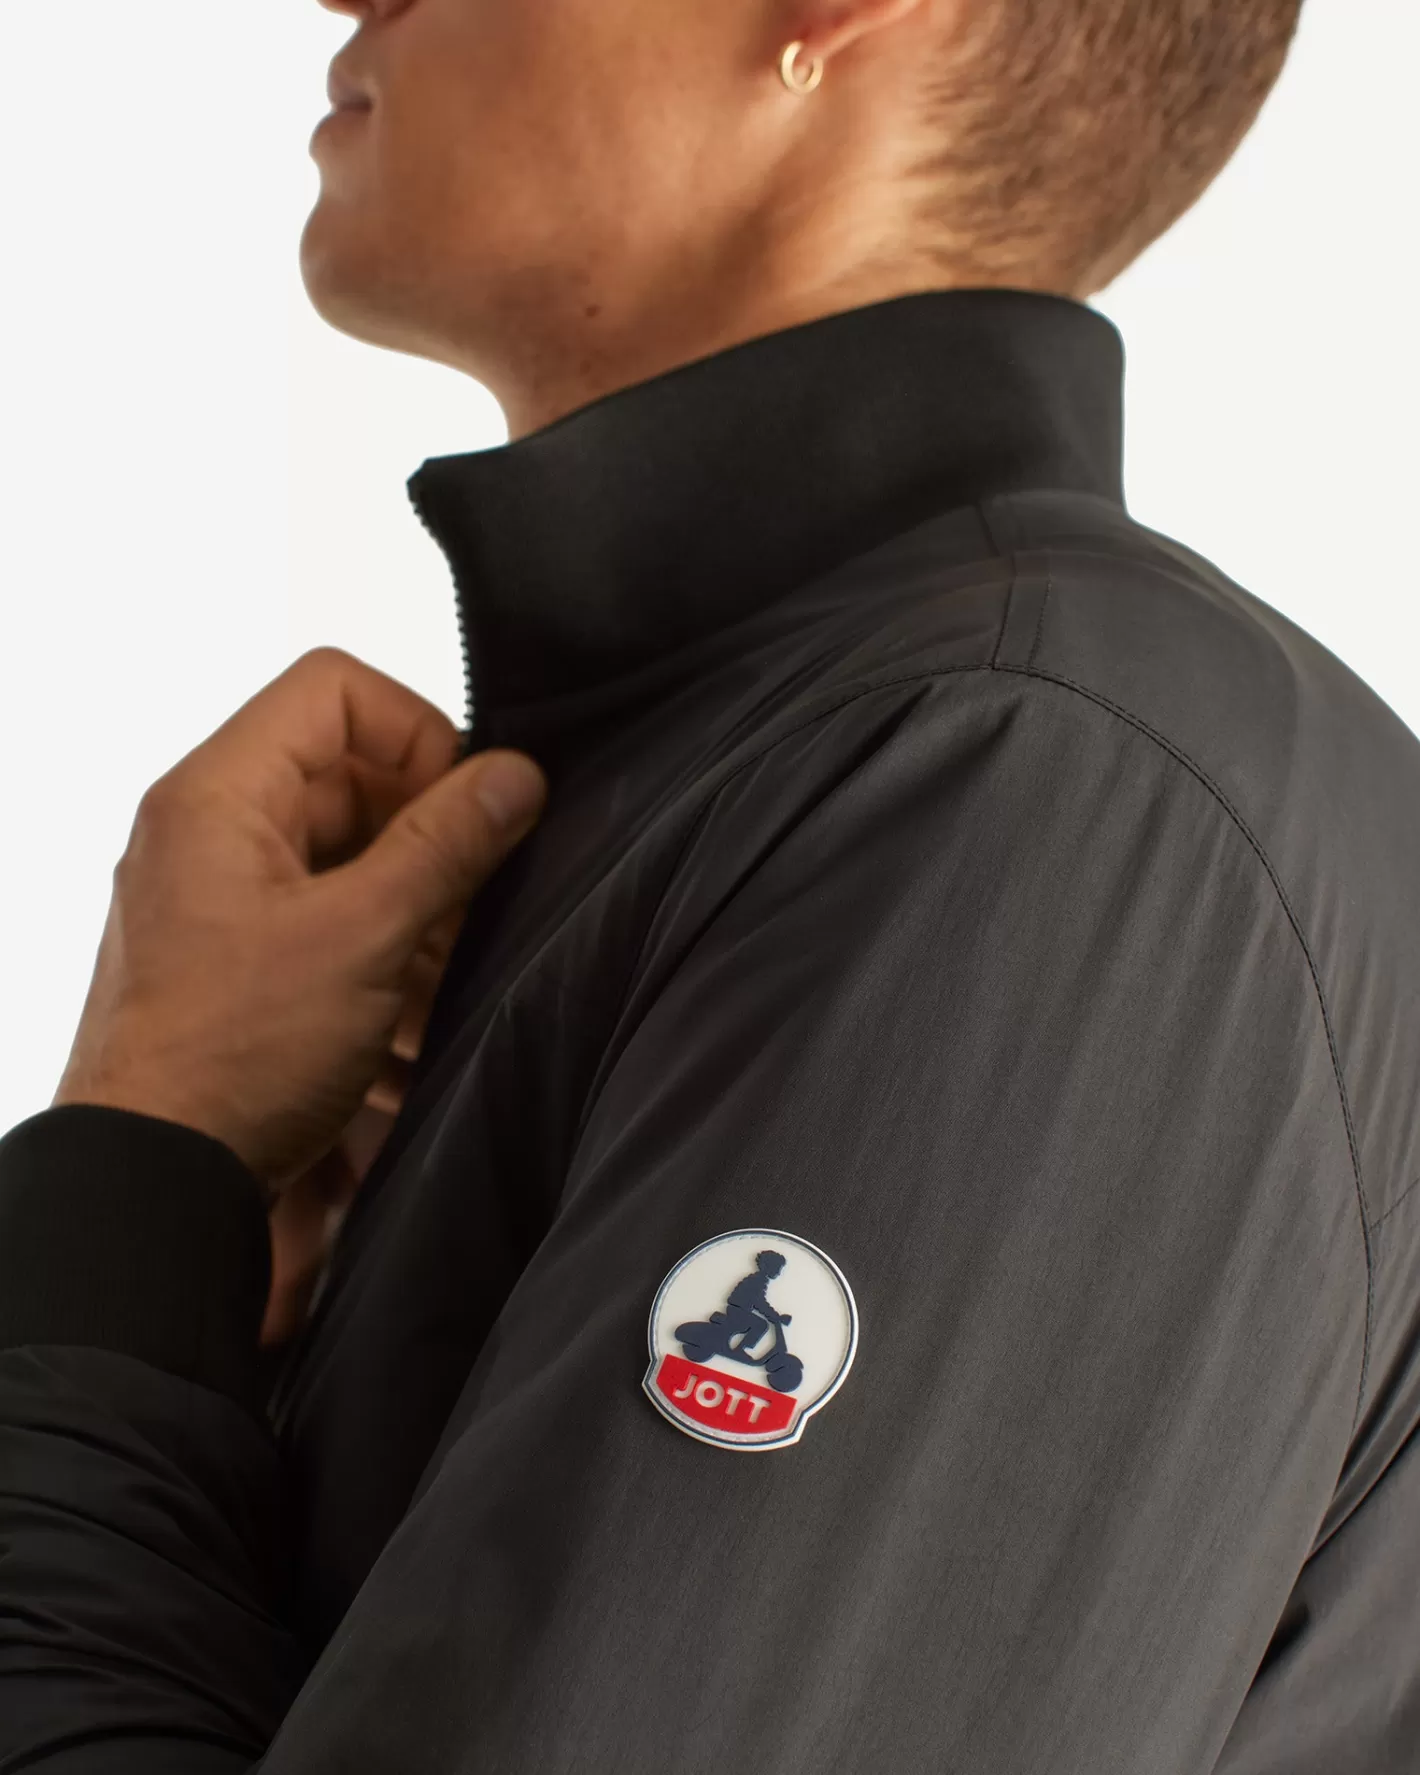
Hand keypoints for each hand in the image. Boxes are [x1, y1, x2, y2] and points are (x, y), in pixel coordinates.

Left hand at [53, 647, 546, 1198]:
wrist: (152, 1181)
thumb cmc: (230, 1055)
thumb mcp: (364, 937)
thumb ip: (447, 846)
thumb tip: (516, 775)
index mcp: (219, 794)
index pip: (336, 691)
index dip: (417, 733)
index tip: (465, 808)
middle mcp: (211, 832)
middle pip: (348, 776)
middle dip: (425, 837)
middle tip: (466, 901)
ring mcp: (221, 898)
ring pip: (348, 856)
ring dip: (411, 909)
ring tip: (435, 979)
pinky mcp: (237, 959)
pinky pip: (328, 922)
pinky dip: (380, 957)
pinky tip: (405, 1022)